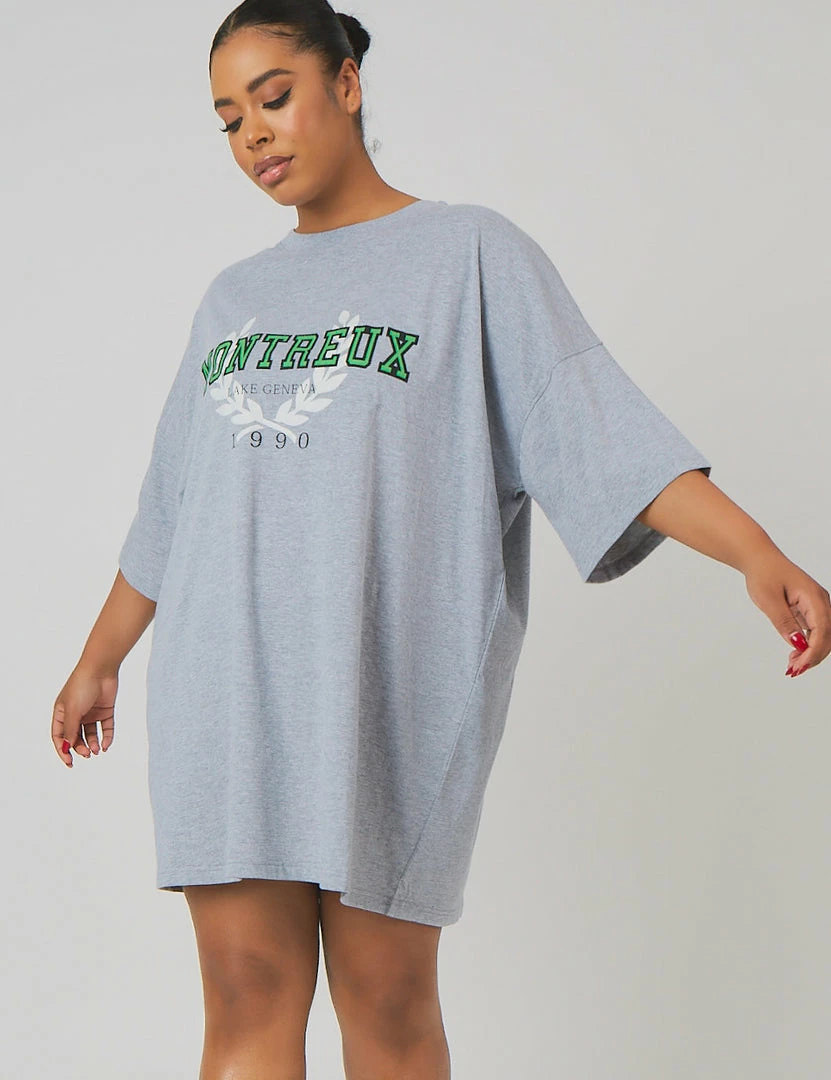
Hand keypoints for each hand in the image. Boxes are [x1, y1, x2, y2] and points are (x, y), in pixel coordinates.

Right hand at [52, 664, 118, 766]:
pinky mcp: (105, 711)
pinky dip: (106, 738)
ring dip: (93, 744)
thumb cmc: (82, 686)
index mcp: (62, 713)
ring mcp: (91, 712)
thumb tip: (67, 748)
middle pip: (75, 737)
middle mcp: (76, 714)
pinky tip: (106, 745)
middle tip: (87, 754)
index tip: (70, 762)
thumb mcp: (73, 711)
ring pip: (90, 734)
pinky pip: (105, 728)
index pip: (59, 736)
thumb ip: (70, 730)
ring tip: (97, 750)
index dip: (63, 750)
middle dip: (80, 748)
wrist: (101, 669)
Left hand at [744, 553, 830, 676]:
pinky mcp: (810, 610)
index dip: (812, 652)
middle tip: (792, 671)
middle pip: (826, 636)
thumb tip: (797, 643)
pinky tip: (794, 656)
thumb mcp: (769, 600)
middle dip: (812, 656)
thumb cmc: (764, 575)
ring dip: (810, 653)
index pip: (821, 631)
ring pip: (822, 636)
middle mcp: (821, 602)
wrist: (759, 559)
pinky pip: (814, 632)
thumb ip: (784, 622)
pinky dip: (806, 645)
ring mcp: (817, 606)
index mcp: (814, 597)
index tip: (798, 666)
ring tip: (791, 667)